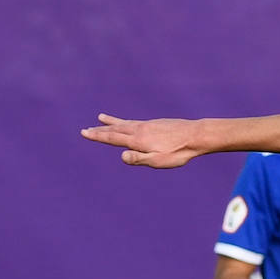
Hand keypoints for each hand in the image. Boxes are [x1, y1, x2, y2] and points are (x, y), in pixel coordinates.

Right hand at [80, 114, 200, 166]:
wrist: (195, 135)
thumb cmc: (178, 152)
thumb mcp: (159, 160)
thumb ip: (140, 159)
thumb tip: (122, 156)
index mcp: (138, 140)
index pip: (113, 138)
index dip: (98, 136)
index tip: (84, 133)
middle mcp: (139, 130)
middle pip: (115, 130)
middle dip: (100, 130)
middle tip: (86, 129)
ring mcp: (147, 125)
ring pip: (124, 123)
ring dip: (111, 122)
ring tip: (100, 118)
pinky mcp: (155, 123)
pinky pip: (134, 121)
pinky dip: (125, 121)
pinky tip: (128, 123)